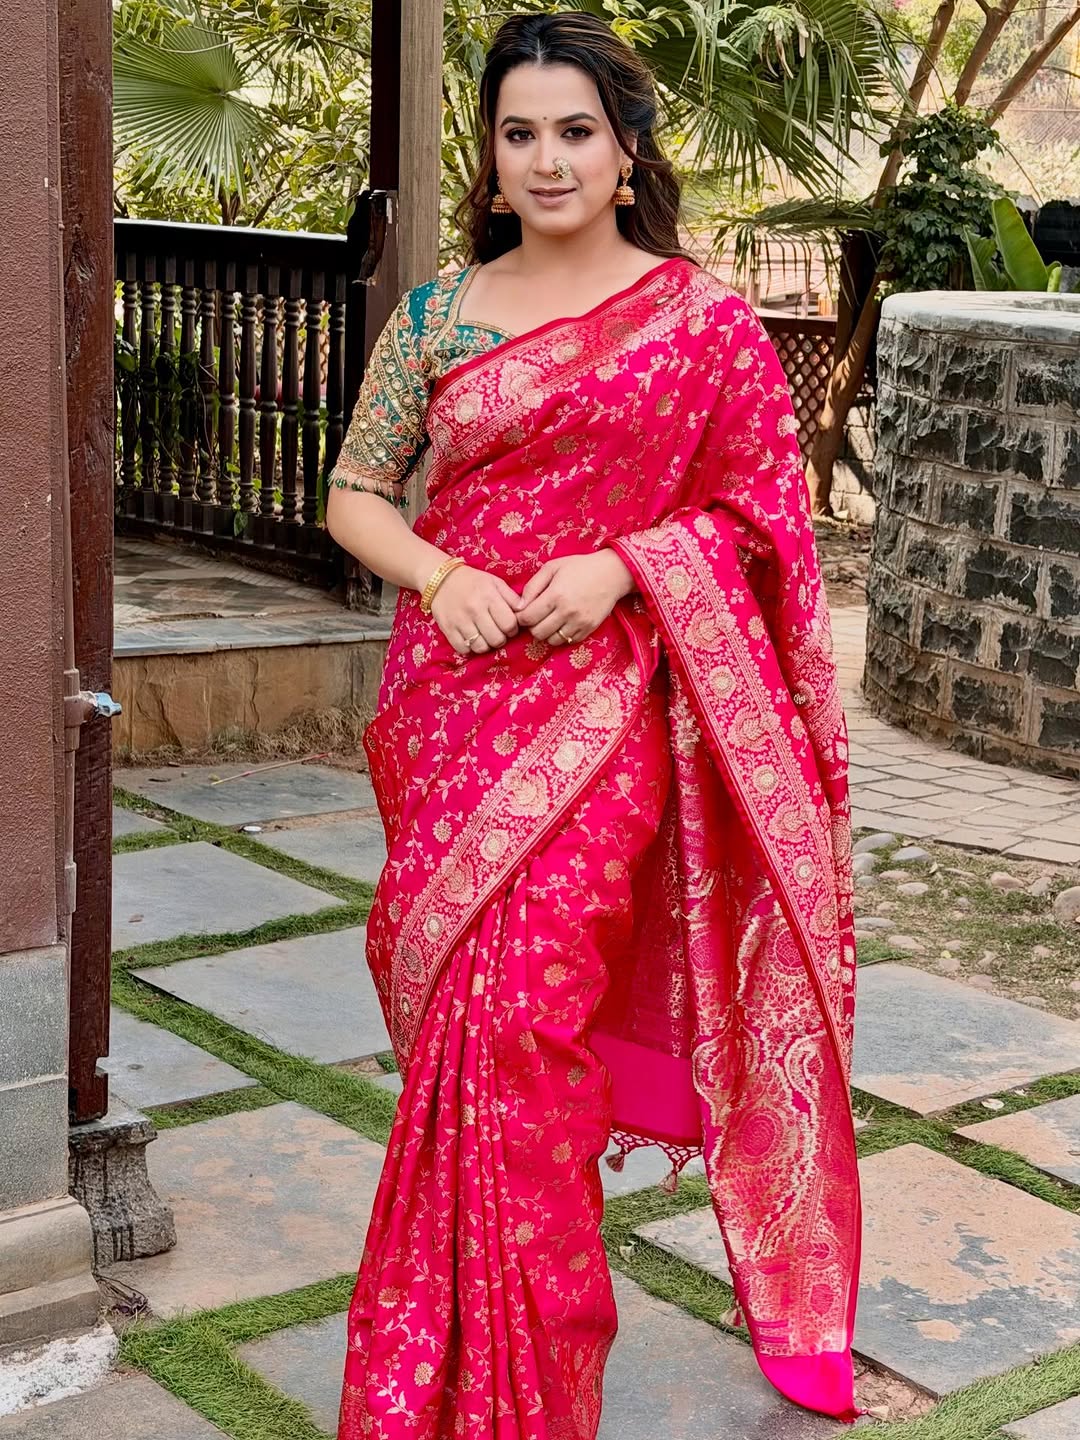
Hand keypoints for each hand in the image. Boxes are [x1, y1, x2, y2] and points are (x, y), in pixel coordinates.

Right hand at [429, 563, 523, 655]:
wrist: (441, 579)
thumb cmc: (473, 582)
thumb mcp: (495, 582)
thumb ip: (512, 598)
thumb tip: (526, 612)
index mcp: (489, 597)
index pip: (510, 624)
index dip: (512, 629)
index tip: (508, 626)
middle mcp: (475, 609)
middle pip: (497, 639)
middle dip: (501, 639)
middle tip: (497, 632)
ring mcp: (460, 621)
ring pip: (481, 647)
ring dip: (486, 645)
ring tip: (485, 636)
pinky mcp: (448, 629)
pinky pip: (464, 649)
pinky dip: (470, 648)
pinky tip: (471, 638)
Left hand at [515, 550, 634, 645]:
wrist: (611, 574)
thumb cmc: (579, 567)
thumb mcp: (552, 567)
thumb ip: (532, 586)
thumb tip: (519, 606)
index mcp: (555, 595)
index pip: (527, 618)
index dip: (521, 617)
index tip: (524, 612)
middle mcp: (567, 611)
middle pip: (537, 633)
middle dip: (533, 626)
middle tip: (536, 617)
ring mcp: (579, 622)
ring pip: (552, 641)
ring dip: (546, 633)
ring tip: (550, 620)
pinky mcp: (589, 629)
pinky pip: (568, 641)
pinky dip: (561, 636)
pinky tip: (563, 623)